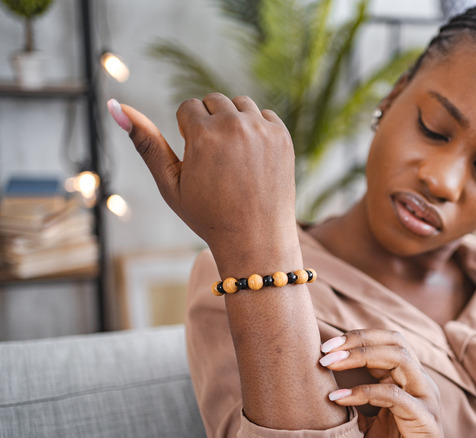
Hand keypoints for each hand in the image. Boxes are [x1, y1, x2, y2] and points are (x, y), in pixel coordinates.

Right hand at [108, 94, 297, 262]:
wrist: (256, 240)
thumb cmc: (208, 215)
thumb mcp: (170, 183)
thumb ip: (145, 142)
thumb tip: (114, 104)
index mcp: (204, 134)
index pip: (188, 107)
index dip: (188, 132)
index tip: (196, 158)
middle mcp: (236, 126)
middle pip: (214, 100)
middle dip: (209, 122)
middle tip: (215, 160)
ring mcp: (263, 130)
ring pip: (241, 104)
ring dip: (234, 121)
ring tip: (233, 157)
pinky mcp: (283, 137)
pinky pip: (266, 115)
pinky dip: (258, 129)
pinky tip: (253, 158)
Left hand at [319, 329, 442, 436]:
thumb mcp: (373, 417)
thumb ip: (361, 398)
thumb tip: (329, 385)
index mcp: (410, 378)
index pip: (388, 341)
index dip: (358, 337)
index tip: (327, 345)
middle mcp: (421, 381)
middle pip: (395, 341)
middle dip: (359, 340)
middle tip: (326, 350)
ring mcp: (426, 397)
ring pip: (399, 358)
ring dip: (361, 356)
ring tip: (330, 363)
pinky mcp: (425, 416)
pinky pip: (393, 395)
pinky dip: (363, 392)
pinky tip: (339, 398)